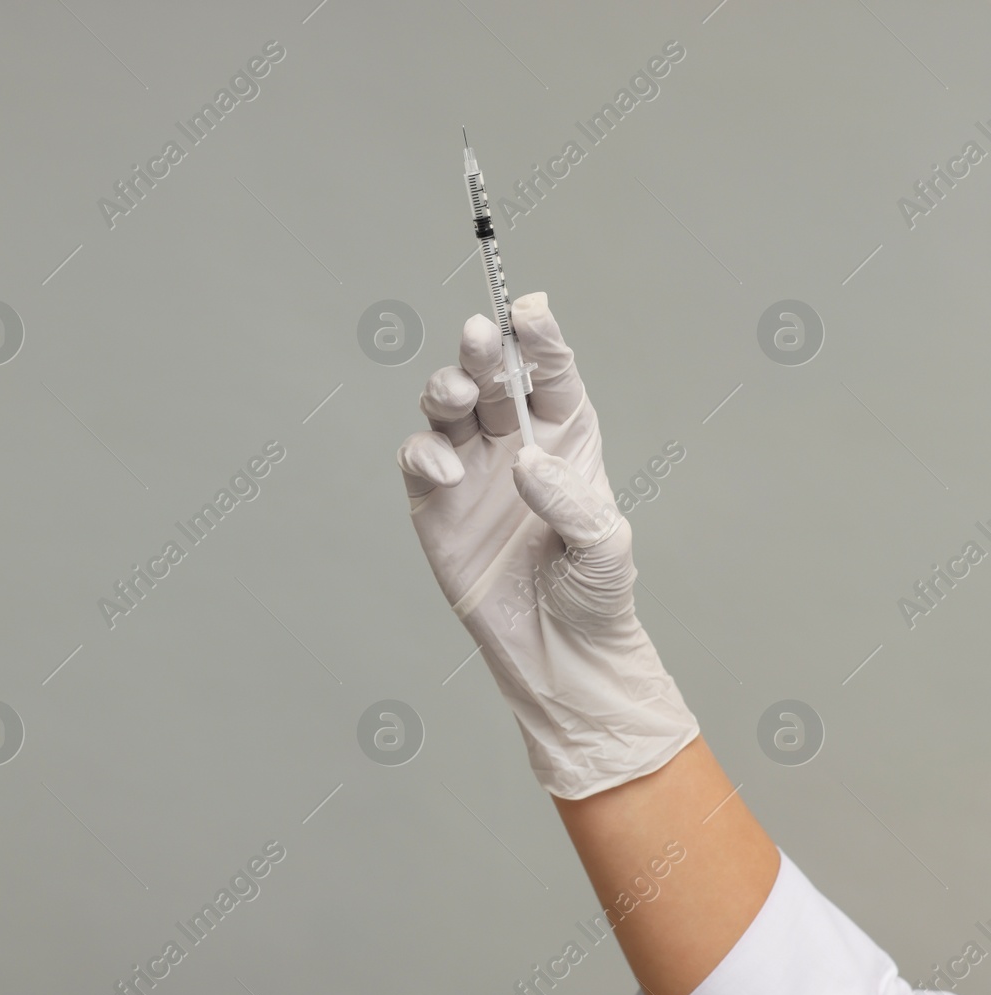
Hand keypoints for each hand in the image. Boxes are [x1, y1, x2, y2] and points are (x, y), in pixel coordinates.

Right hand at [396, 292, 697, 798]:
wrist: (556, 653)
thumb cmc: (593, 594)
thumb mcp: (604, 547)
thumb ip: (570, 499)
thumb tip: (526, 462)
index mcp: (566, 436)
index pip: (549, 373)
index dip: (539, 338)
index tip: (529, 313)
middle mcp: (514, 442)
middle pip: (492, 377)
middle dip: (483, 351)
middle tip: (479, 336)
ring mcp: (470, 469)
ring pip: (448, 406)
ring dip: (447, 388)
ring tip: (456, 396)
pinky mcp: (433, 501)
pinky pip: (419, 457)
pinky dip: (425, 453)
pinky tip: (447, 471)